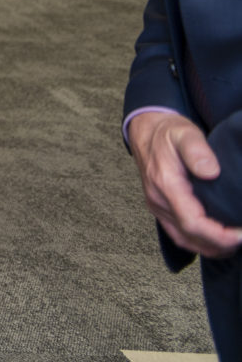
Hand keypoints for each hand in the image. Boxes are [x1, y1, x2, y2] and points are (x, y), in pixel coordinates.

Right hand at [127, 110, 241, 256]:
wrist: (146, 130)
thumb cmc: (167, 132)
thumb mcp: (185, 133)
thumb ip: (197, 151)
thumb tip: (211, 171)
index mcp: (166, 184)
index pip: (192, 222)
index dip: (219, 235)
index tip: (241, 234)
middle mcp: (158, 200)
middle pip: (189, 237)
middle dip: (220, 244)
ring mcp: (157, 206)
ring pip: (184, 240)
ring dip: (210, 247)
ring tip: (234, 242)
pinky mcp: (159, 208)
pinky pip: (178, 235)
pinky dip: (199, 242)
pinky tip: (215, 240)